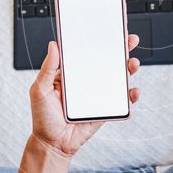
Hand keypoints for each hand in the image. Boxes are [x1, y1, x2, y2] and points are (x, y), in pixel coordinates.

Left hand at [29, 35, 140, 157]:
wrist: (52, 144)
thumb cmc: (43, 117)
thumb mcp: (39, 89)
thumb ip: (48, 68)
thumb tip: (53, 45)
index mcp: (72, 72)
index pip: (88, 52)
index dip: (100, 40)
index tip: (110, 29)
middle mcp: (87, 80)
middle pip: (108, 61)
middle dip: (122, 49)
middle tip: (130, 40)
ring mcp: (98, 94)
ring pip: (118, 78)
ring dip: (129, 69)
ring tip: (132, 64)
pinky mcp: (105, 108)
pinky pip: (121, 100)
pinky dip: (130, 95)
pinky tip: (132, 91)